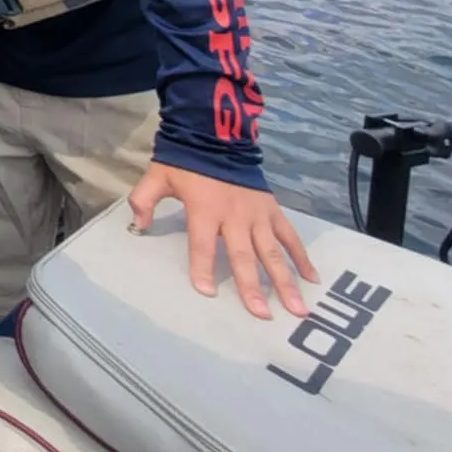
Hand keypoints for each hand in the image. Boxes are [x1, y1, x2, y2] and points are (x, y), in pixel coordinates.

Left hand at [128, 162, 318, 319]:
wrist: (216, 136)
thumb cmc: (185, 162)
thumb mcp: (158, 177)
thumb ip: (144, 200)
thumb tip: (138, 227)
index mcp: (204, 209)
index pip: (201, 244)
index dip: (202, 267)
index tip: (207, 292)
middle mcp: (234, 216)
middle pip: (243, 255)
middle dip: (252, 286)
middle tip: (262, 315)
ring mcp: (258, 215)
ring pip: (273, 252)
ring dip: (285, 281)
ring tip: (296, 308)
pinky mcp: (272, 210)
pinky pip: (290, 237)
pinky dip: (302, 257)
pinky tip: (312, 278)